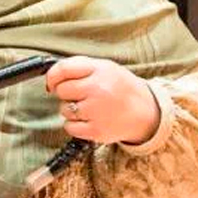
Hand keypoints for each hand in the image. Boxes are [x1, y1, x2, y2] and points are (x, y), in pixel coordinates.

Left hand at [45, 56, 160, 144]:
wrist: (146, 112)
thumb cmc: (121, 88)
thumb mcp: (105, 68)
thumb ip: (79, 67)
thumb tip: (52, 76)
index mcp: (100, 70)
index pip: (64, 69)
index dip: (52, 76)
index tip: (52, 83)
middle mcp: (98, 89)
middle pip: (62, 90)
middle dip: (67, 93)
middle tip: (81, 95)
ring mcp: (97, 111)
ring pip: (64, 109)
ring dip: (71, 110)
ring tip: (89, 108)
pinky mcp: (96, 131)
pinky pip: (70, 127)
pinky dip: (75, 125)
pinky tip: (89, 119)